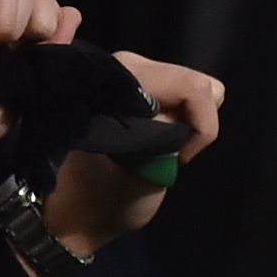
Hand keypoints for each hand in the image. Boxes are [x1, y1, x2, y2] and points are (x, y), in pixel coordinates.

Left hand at [44, 53, 226, 260]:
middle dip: (195, 122)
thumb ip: (168, 133)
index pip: (192, 86)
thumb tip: (177, 117)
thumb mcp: (146, 171)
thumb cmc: (106, 197)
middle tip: (170, 154)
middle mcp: (128, 66)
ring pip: (194, 86)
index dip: (200, 125)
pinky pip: (183, 93)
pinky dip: (183, 118)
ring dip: (190, 121)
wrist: (76, 210)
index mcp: (124, 83)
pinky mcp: (140, 86)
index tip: (179, 158)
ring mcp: (133, 73)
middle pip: (197, 83)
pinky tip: (159, 140)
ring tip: (162, 149)